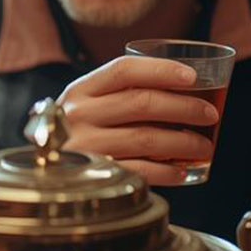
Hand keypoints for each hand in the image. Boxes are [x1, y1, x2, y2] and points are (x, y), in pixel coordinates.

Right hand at [58, 56, 217, 185]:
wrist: (42, 180)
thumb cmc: (77, 135)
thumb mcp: (87, 107)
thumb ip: (119, 96)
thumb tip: (184, 92)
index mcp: (80, 90)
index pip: (124, 70)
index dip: (162, 70)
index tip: (192, 77)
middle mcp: (79, 116)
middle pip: (142, 103)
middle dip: (185, 107)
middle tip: (209, 113)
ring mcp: (85, 148)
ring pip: (146, 138)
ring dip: (183, 142)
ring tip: (203, 144)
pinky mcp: (95, 176)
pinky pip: (141, 171)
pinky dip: (169, 171)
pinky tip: (184, 170)